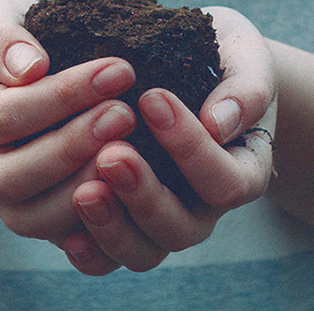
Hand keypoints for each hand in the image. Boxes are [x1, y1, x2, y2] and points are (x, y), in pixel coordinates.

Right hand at [0, 0, 137, 243]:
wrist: (3, 81)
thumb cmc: (6, 45)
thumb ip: (2, 38)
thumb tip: (31, 67)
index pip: (6, 114)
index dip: (64, 96)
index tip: (119, 70)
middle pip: (14, 176)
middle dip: (74, 147)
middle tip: (126, 114)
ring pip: (34, 219)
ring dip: (85, 188)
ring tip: (132, 152)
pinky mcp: (29, 220)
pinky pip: (59, 239)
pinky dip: (93, 226)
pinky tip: (130, 195)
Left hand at [59, 6, 276, 274]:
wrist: (191, 61)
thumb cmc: (223, 54)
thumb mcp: (245, 56)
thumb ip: (245, 88)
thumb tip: (218, 123)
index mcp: (243, 169)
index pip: (225, 181)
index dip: (190, 148)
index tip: (152, 98)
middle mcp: (205, 206)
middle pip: (181, 228)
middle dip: (144, 194)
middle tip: (111, 153)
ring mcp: (163, 220)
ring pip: (143, 252)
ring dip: (111, 227)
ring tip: (82, 192)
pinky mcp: (125, 224)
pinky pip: (108, 259)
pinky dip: (90, 252)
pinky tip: (67, 232)